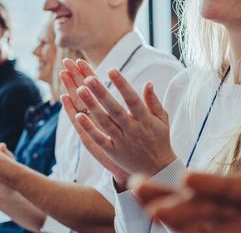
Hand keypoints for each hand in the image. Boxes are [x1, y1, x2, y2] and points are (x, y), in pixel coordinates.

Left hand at [61, 59, 175, 182]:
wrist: (158, 169)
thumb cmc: (160, 140)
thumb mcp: (162, 120)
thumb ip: (153, 102)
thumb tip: (148, 83)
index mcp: (146, 120)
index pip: (133, 99)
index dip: (122, 85)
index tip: (111, 70)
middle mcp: (133, 129)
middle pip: (115, 109)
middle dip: (102, 92)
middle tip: (88, 78)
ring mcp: (122, 141)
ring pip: (105, 122)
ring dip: (92, 106)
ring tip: (79, 90)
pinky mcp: (113, 152)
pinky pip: (99, 139)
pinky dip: (89, 128)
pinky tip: (77, 115)